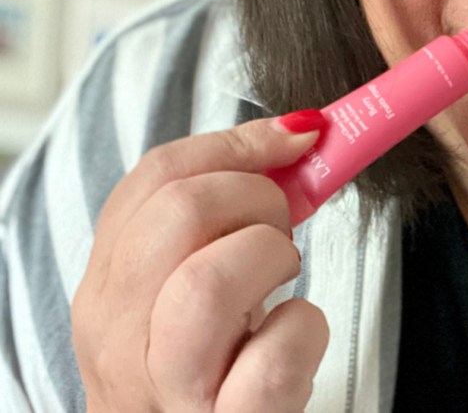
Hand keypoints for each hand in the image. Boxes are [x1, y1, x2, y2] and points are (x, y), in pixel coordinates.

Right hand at [71, 116, 329, 411]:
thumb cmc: (207, 364)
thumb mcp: (188, 288)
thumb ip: (221, 219)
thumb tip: (296, 135)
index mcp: (107, 289)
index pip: (154, 176)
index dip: (238, 143)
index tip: (299, 137)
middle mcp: (117, 339)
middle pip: (178, 212)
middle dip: (256, 198)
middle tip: (282, 229)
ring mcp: (167, 389)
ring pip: (208, 283)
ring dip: (272, 259)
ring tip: (282, 281)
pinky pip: (271, 361)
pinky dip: (304, 330)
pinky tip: (293, 335)